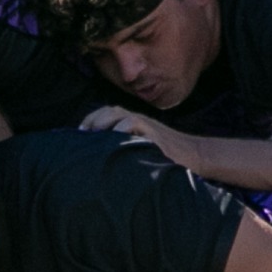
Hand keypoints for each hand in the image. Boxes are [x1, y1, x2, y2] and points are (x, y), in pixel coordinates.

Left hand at [79, 105, 198, 168]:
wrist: (195, 155)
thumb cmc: (166, 157)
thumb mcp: (142, 149)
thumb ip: (125, 148)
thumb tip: (100, 160)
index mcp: (131, 123)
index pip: (105, 114)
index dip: (89, 121)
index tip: (76, 136)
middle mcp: (136, 120)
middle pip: (108, 111)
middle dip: (92, 120)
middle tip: (81, 136)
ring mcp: (146, 125)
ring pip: (118, 114)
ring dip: (103, 121)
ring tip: (92, 134)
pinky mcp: (154, 133)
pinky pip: (134, 124)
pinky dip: (122, 129)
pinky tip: (113, 139)